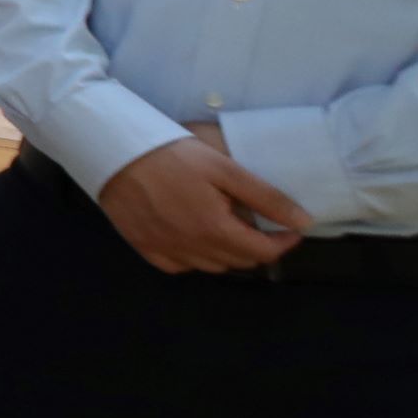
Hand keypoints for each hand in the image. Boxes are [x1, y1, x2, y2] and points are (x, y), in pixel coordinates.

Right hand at [94, 126, 303, 274]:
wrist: (114, 151)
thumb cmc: (173, 154)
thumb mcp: (224, 168)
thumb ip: (265, 197)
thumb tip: (303, 222)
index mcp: (215, 230)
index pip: (262, 252)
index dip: (283, 242)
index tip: (291, 228)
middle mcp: (192, 248)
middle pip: (238, 261)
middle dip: (257, 246)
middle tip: (257, 221)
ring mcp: (165, 250)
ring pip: (211, 266)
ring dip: (227, 252)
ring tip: (226, 226)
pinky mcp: (144, 247)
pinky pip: (179, 266)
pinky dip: (194, 257)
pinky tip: (193, 235)